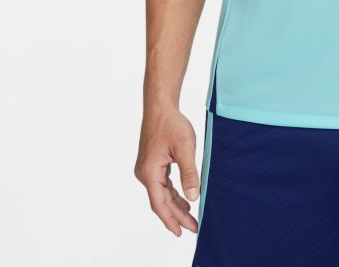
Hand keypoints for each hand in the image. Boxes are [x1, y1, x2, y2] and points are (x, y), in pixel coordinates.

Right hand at [134, 105, 201, 235]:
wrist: (160, 107)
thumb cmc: (172, 124)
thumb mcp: (185, 148)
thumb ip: (189, 173)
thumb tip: (193, 196)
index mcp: (149, 172)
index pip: (160, 203)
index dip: (171, 219)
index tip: (181, 232)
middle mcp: (145, 173)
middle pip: (161, 201)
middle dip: (177, 215)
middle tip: (193, 227)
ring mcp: (147, 169)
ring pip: (162, 193)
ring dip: (175, 204)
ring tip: (191, 216)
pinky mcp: (152, 164)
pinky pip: (162, 184)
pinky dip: (172, 193)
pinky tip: (183, 198)